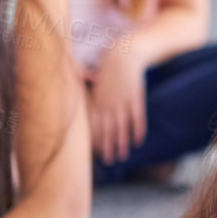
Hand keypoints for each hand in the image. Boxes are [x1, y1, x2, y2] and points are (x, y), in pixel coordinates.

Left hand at [89, 47, 147, 164]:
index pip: (94, 126)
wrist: (124, 56)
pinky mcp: (136, 98)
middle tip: (109, 162)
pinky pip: (138, 118)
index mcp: (97, 102)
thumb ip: (89, 100)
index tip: (95, 153)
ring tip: (123, 156)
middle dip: (107, 147)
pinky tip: (138, 141)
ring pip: (122, 128)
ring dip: (122, 143)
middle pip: (107, 131)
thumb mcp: (94, 84)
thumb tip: (77, 111)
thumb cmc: (107, 70)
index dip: (95, 141)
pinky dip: (138, 130)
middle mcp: (108, 104)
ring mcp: (123, 102)